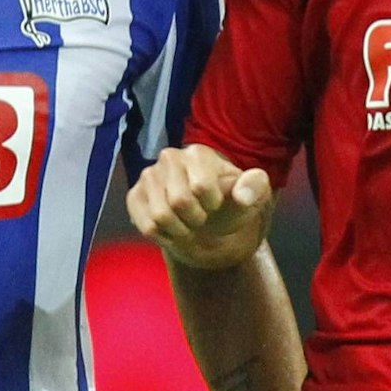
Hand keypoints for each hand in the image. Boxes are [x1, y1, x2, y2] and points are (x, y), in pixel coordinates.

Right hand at [126, 143, 274, 269]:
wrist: (209, 220)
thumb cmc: (230, 204)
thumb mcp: (253, 195)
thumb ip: (255, 188)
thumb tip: (242, 196)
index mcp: (198, 153)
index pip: (200, 186)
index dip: (212, 204)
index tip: (216, 203)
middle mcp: (169, 157)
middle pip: (179, 202)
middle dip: (196, 219)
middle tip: (201, 217)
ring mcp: (148, 176)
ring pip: (160, 216)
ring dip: (180, 230)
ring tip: (187, 223)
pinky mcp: (134, 196)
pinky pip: (146, 226)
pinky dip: (163, 236)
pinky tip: (172, 227)